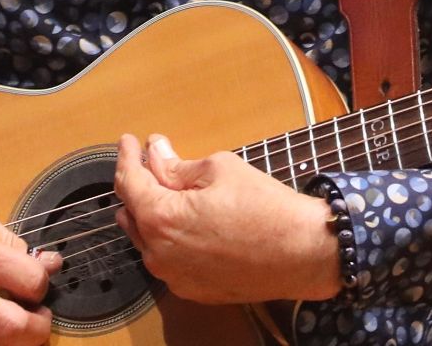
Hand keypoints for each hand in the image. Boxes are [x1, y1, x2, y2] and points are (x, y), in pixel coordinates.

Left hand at [112, 133, 339, 304]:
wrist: (303, 253)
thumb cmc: (266, 208)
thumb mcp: (220, 170)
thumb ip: (178, 165)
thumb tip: (156, 153)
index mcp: (161, 218)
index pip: (129, 182)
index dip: (127, 157)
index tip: (129, 141)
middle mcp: (158, 253)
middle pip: (132, 212)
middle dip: (138, 184)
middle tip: (151, 161)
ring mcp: (173, 276)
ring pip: (147, 239)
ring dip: (151, 213)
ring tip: (167, 190)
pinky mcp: (191, 290)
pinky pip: (168, 259)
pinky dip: (169, 238)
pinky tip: (187, 223)